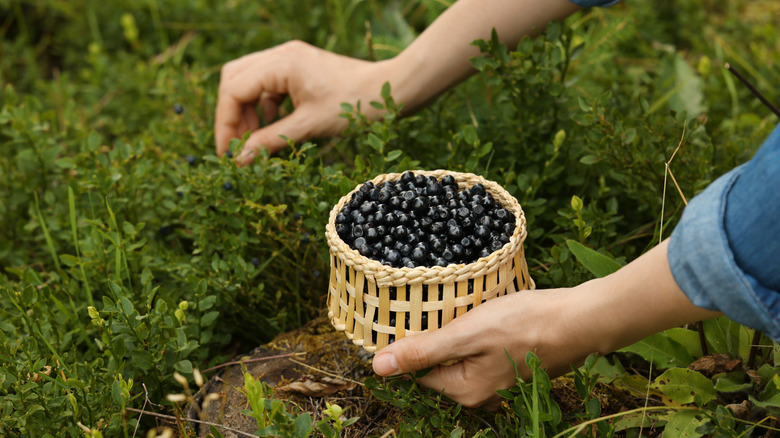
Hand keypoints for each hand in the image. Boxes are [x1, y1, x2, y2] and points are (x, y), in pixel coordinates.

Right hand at [215, 41, 390, 163]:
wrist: (392, 90)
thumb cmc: (355, 105)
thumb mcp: (309, 126)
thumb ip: (270, 141)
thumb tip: (239, 160)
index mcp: (281, 64)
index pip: (233, 91)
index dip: (225, 124)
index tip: (229, 154)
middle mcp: (281, 55)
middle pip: (234, 80)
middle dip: (232, 116)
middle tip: (238, 148)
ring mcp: (290, 59)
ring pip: (249, 82)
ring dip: (248, 112)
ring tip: (256, 142)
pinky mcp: (299, 68)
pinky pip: (268, 86)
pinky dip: (265, 108)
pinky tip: (274, 130)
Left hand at [372, 240, 721, 409]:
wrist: (581, 320)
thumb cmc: (525, 324)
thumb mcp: (467, 333)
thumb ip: (423, 351)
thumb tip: (378, 368)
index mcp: (464, 390)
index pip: (418, 370)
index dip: (411, 342)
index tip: (413, 315)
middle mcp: (481, 393)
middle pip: (440, 363)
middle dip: (437, 335)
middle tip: (441, 305)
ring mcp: (501, 381)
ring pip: (462, 354)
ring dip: (458, 331)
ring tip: (464, 305)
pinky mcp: (515, 365)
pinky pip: (483, 350)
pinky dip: (479, 331)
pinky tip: (487, 312)